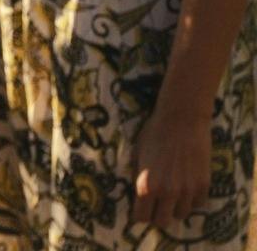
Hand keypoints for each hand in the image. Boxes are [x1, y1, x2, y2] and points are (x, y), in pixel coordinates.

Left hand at [131, 104, 212, 226]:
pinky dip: (191, 200)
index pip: (141, 217)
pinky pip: (197, 204)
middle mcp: (168, 192)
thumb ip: (137, 176)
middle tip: (155, 206)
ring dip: (175, 208)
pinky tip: (185, 188)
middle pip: (162, 222)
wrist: (181, 119)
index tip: (139, 210)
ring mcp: (188, 190)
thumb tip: (136, 192)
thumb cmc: (153, 133)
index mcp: (146, 185)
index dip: (139, 215)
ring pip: (181, 214)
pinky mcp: (204, 184)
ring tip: (171, 195)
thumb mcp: (137, 154)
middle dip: (157, 215)